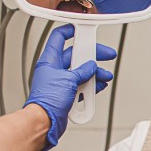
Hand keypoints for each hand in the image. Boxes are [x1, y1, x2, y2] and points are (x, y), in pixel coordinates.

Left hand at [25, 24, 115, 149]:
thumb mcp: (69, 80)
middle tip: (106, 54)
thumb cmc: (47, 101)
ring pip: (81, 71)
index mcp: (50, 60)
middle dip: (92, 55)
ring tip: (105, 75)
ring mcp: (60, 82)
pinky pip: (81, 85)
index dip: (70, 30)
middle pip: (75, 55)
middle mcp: (54, 70)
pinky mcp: (66, 94)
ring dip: (94, 73)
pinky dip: (91, 85)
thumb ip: (82, 71)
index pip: (59, 38)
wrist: (45, 122)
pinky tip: (99, 86)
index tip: (82, 28)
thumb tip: (91, 67)